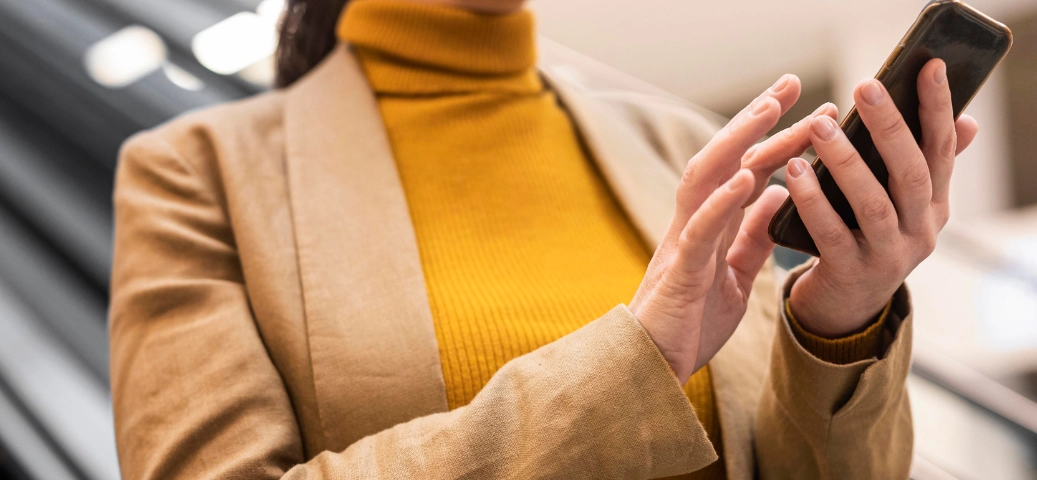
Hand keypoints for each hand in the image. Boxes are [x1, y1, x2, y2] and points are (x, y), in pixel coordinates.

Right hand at [630, 75, 836, 382]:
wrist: (654, 367)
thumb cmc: (691, 323)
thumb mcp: (736, 274)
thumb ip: (751, 235)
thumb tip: (774, 195)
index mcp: (711, 225)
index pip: (743, 167)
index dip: (772, 133)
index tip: (806, 103)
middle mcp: (693, 224)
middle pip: (724, 159)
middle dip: (757, 119)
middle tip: (791, 82)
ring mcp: (683, 244)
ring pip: (705, 180)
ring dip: (735, 143)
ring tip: (767, 111)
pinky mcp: (680, 273)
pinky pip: (699, 231)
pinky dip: (721, 201)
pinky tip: (746, 177)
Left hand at [785, 59, 979, 336]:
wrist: (842, 309)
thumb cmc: (865, 240)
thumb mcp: (902, 207)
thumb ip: (925, 167)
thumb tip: (967, 121)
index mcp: (933, 207)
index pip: (941, 150)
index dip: (937, 108)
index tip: (928, 66)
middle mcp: (920, 232)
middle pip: (911, 173)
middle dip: (891, 127)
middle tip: (865, 86)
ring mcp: (888, 256)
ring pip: (873, 203)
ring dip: (846, 161)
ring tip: (820, 126)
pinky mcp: (850, 274)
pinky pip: (831, 233)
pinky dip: (813, 201)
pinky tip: (794, 172)